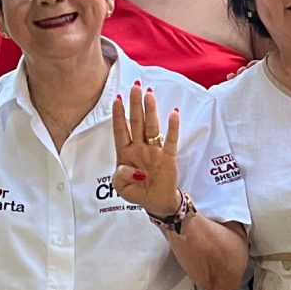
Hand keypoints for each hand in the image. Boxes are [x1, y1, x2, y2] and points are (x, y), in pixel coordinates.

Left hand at [109, 81, 182, 214]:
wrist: (156, 203)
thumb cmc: (138, 191)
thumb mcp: (121, 187)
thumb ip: (120, 176)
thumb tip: (126, 167)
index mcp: (126, 153)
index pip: (121, 129)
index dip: (119, 115)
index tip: (117, 98)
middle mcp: (140, 147)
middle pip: (136, 122)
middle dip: (135, 104)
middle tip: (135, 86)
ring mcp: (154, 151)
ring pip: (152, 127)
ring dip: (150, 110)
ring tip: (149, 94)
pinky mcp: (168, 157)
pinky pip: (170, 140)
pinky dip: (172, 128)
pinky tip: (173, 114)